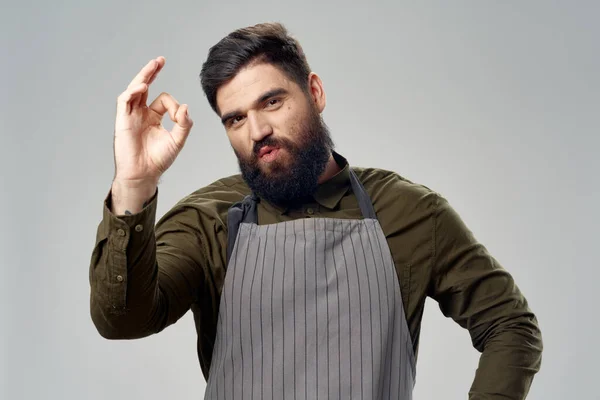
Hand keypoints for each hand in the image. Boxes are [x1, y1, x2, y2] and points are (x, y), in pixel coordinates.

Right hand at [113, 56, 192, 186]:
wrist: (143, 174)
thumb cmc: (158, 160)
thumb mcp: (177, 140)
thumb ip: (184, 124)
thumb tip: (185, 106)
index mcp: (153, 117)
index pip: (162, 100)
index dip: (173, 105)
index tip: (179, 116)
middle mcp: (140, 114)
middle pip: (144, 87)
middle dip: (152, 72)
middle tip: (160, 60)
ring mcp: (130, 116)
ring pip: (134, 89)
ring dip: (143, 76)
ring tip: (154, 64)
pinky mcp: (122, 120)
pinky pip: (124, 100)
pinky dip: (132, 92)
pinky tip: (142, 86)